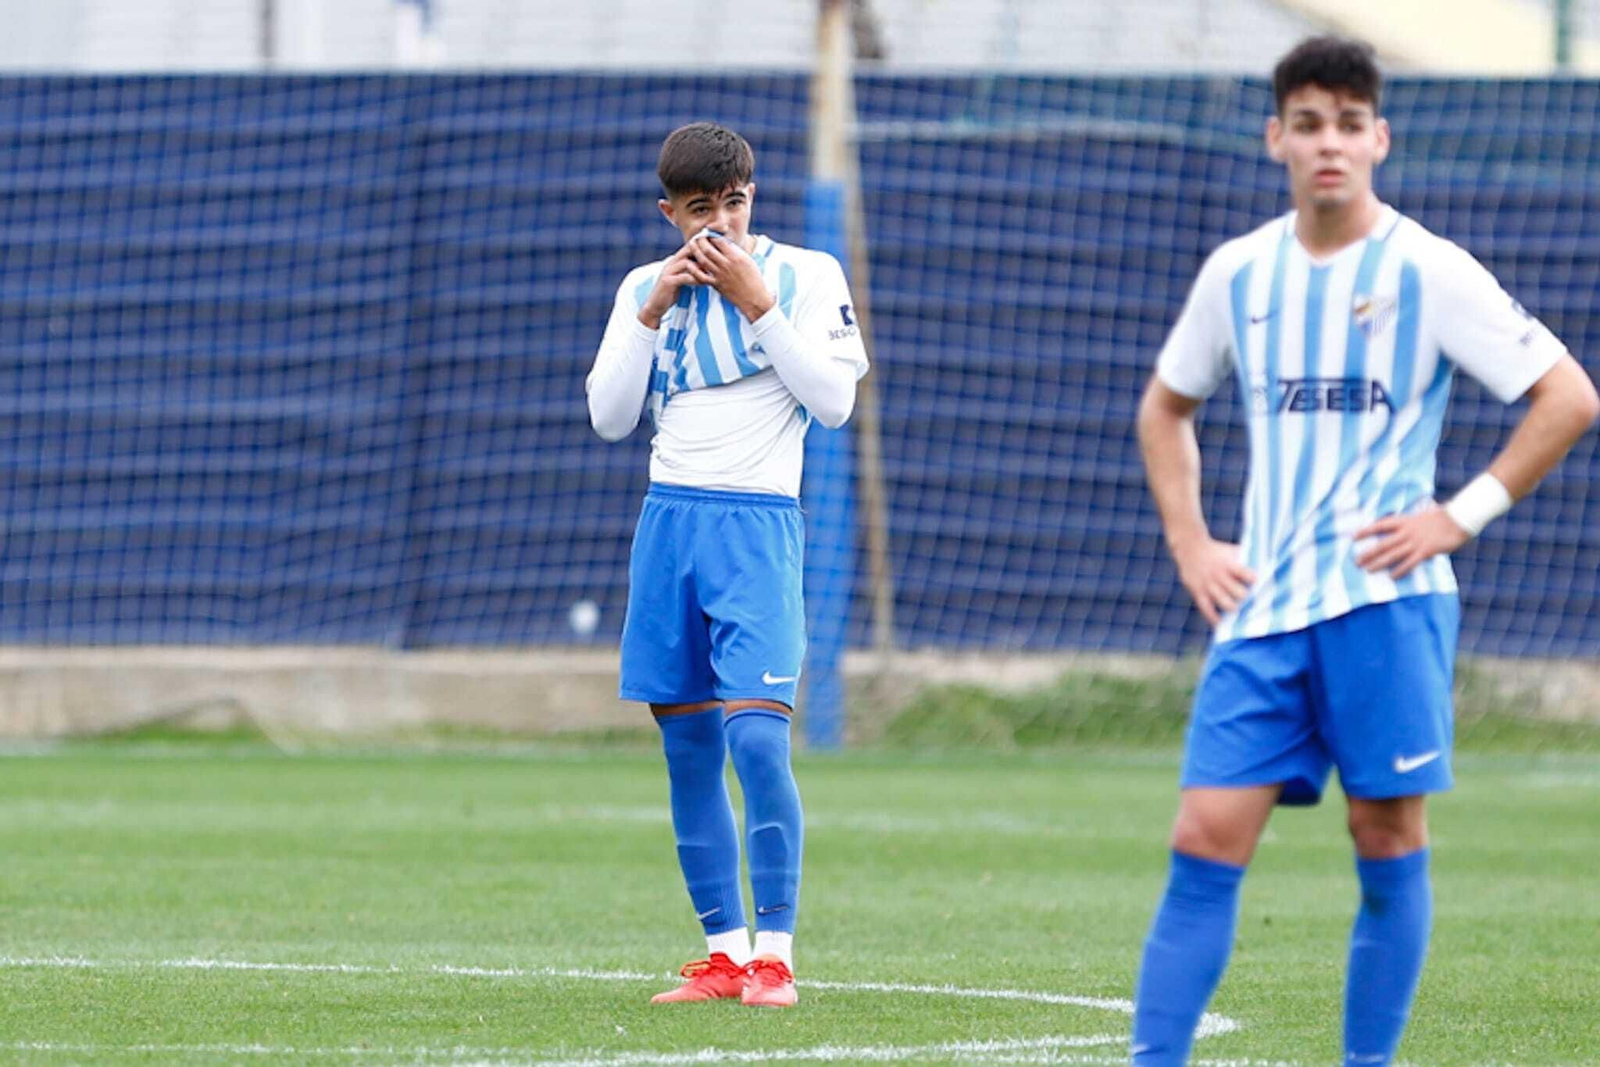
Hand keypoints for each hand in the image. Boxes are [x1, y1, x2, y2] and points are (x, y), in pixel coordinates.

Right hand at [637, 243, 713, 328]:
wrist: (656, 306)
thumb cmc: (671, 292)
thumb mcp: (682, 278)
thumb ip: (691, 271)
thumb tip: (707, 266)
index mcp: (675, 260)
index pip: (689, 247)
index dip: (703, 247)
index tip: (717, 251)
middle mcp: (671, 263)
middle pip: (688, 250)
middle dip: (703, 254)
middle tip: (717, 260)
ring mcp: (668, 271)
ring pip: (687, 263)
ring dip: (701, 268)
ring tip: (711, 274)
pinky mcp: (667, 282)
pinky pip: (684, 277)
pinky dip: (695, 279)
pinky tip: (704, 283)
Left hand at [686, 233, 773, 320]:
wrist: (754, 298)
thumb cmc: (753, 278)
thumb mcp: (748, 260)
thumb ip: (735, 251)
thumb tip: (724, 243)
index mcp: (736, 256)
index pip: (719, 241)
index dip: (711, 235)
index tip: (708, 232)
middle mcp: (726, 264)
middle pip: (708, 249)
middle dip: (700, 240)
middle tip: (697, 236)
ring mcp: (720, 275)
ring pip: (703, 260)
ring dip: (695, 251)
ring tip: (691, 244)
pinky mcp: (716, 285)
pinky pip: (701, 277)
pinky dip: (693, 270)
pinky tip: (689, 264)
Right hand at [1172, 538, 1255, 626]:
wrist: (1189, 547)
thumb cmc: (1217, 550)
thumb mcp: (1230, 550)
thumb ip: (1246, 557)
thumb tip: (1268, 564)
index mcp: (1229, 564)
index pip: (1245, 574)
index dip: (1254, 582)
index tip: (1262, 588)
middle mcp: (1219, 575)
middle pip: (1237, 593)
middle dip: (1247, 599)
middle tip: (1254, 605)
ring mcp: (1208, 585)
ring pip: (1224, 602)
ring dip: (1234, 610)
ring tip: (1241, 615)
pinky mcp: (1197, 592)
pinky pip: (1207, 609)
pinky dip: (1214, 618)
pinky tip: (1221, 625)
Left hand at [1354, 506, 1469, 578]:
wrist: (1459, 519)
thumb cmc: (1442, 517)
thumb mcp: (1421, 515)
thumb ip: (1409, 523)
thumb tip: (1401, 529)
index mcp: (1405, 520)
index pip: (1380, 525)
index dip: (1366, 531)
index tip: (1354, 536)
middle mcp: (1407, 531)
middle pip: (1383, 544)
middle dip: (1368, 553)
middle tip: (1356, 561)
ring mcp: (1416, 542)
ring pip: (1393, 554)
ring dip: (1379, 563)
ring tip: (1367, 570)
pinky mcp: (1426, 551)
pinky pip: (1410, 563)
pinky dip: (1400, 570)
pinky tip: (1392, 577)